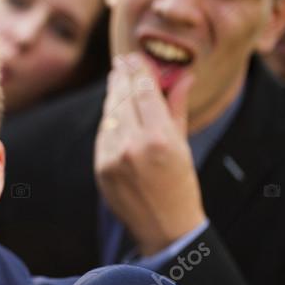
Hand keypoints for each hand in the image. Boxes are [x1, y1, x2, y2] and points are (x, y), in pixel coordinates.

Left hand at [94, 53, 205, 255]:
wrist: (164, 227)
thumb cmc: (182, 185)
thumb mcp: (184, 146)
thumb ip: (177, 108)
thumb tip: (183, 75)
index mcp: (160, 139)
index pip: (145, 92)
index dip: (139, 71)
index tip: (135, 57)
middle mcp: (133, 146)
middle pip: (123, 99)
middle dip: (123, 78)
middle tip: (122, 62)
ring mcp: (112, 157)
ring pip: (109, 114)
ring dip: (113, 96)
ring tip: (117, 80)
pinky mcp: (100, 167)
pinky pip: (103, 134)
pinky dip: (108, 119)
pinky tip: (113, 109)